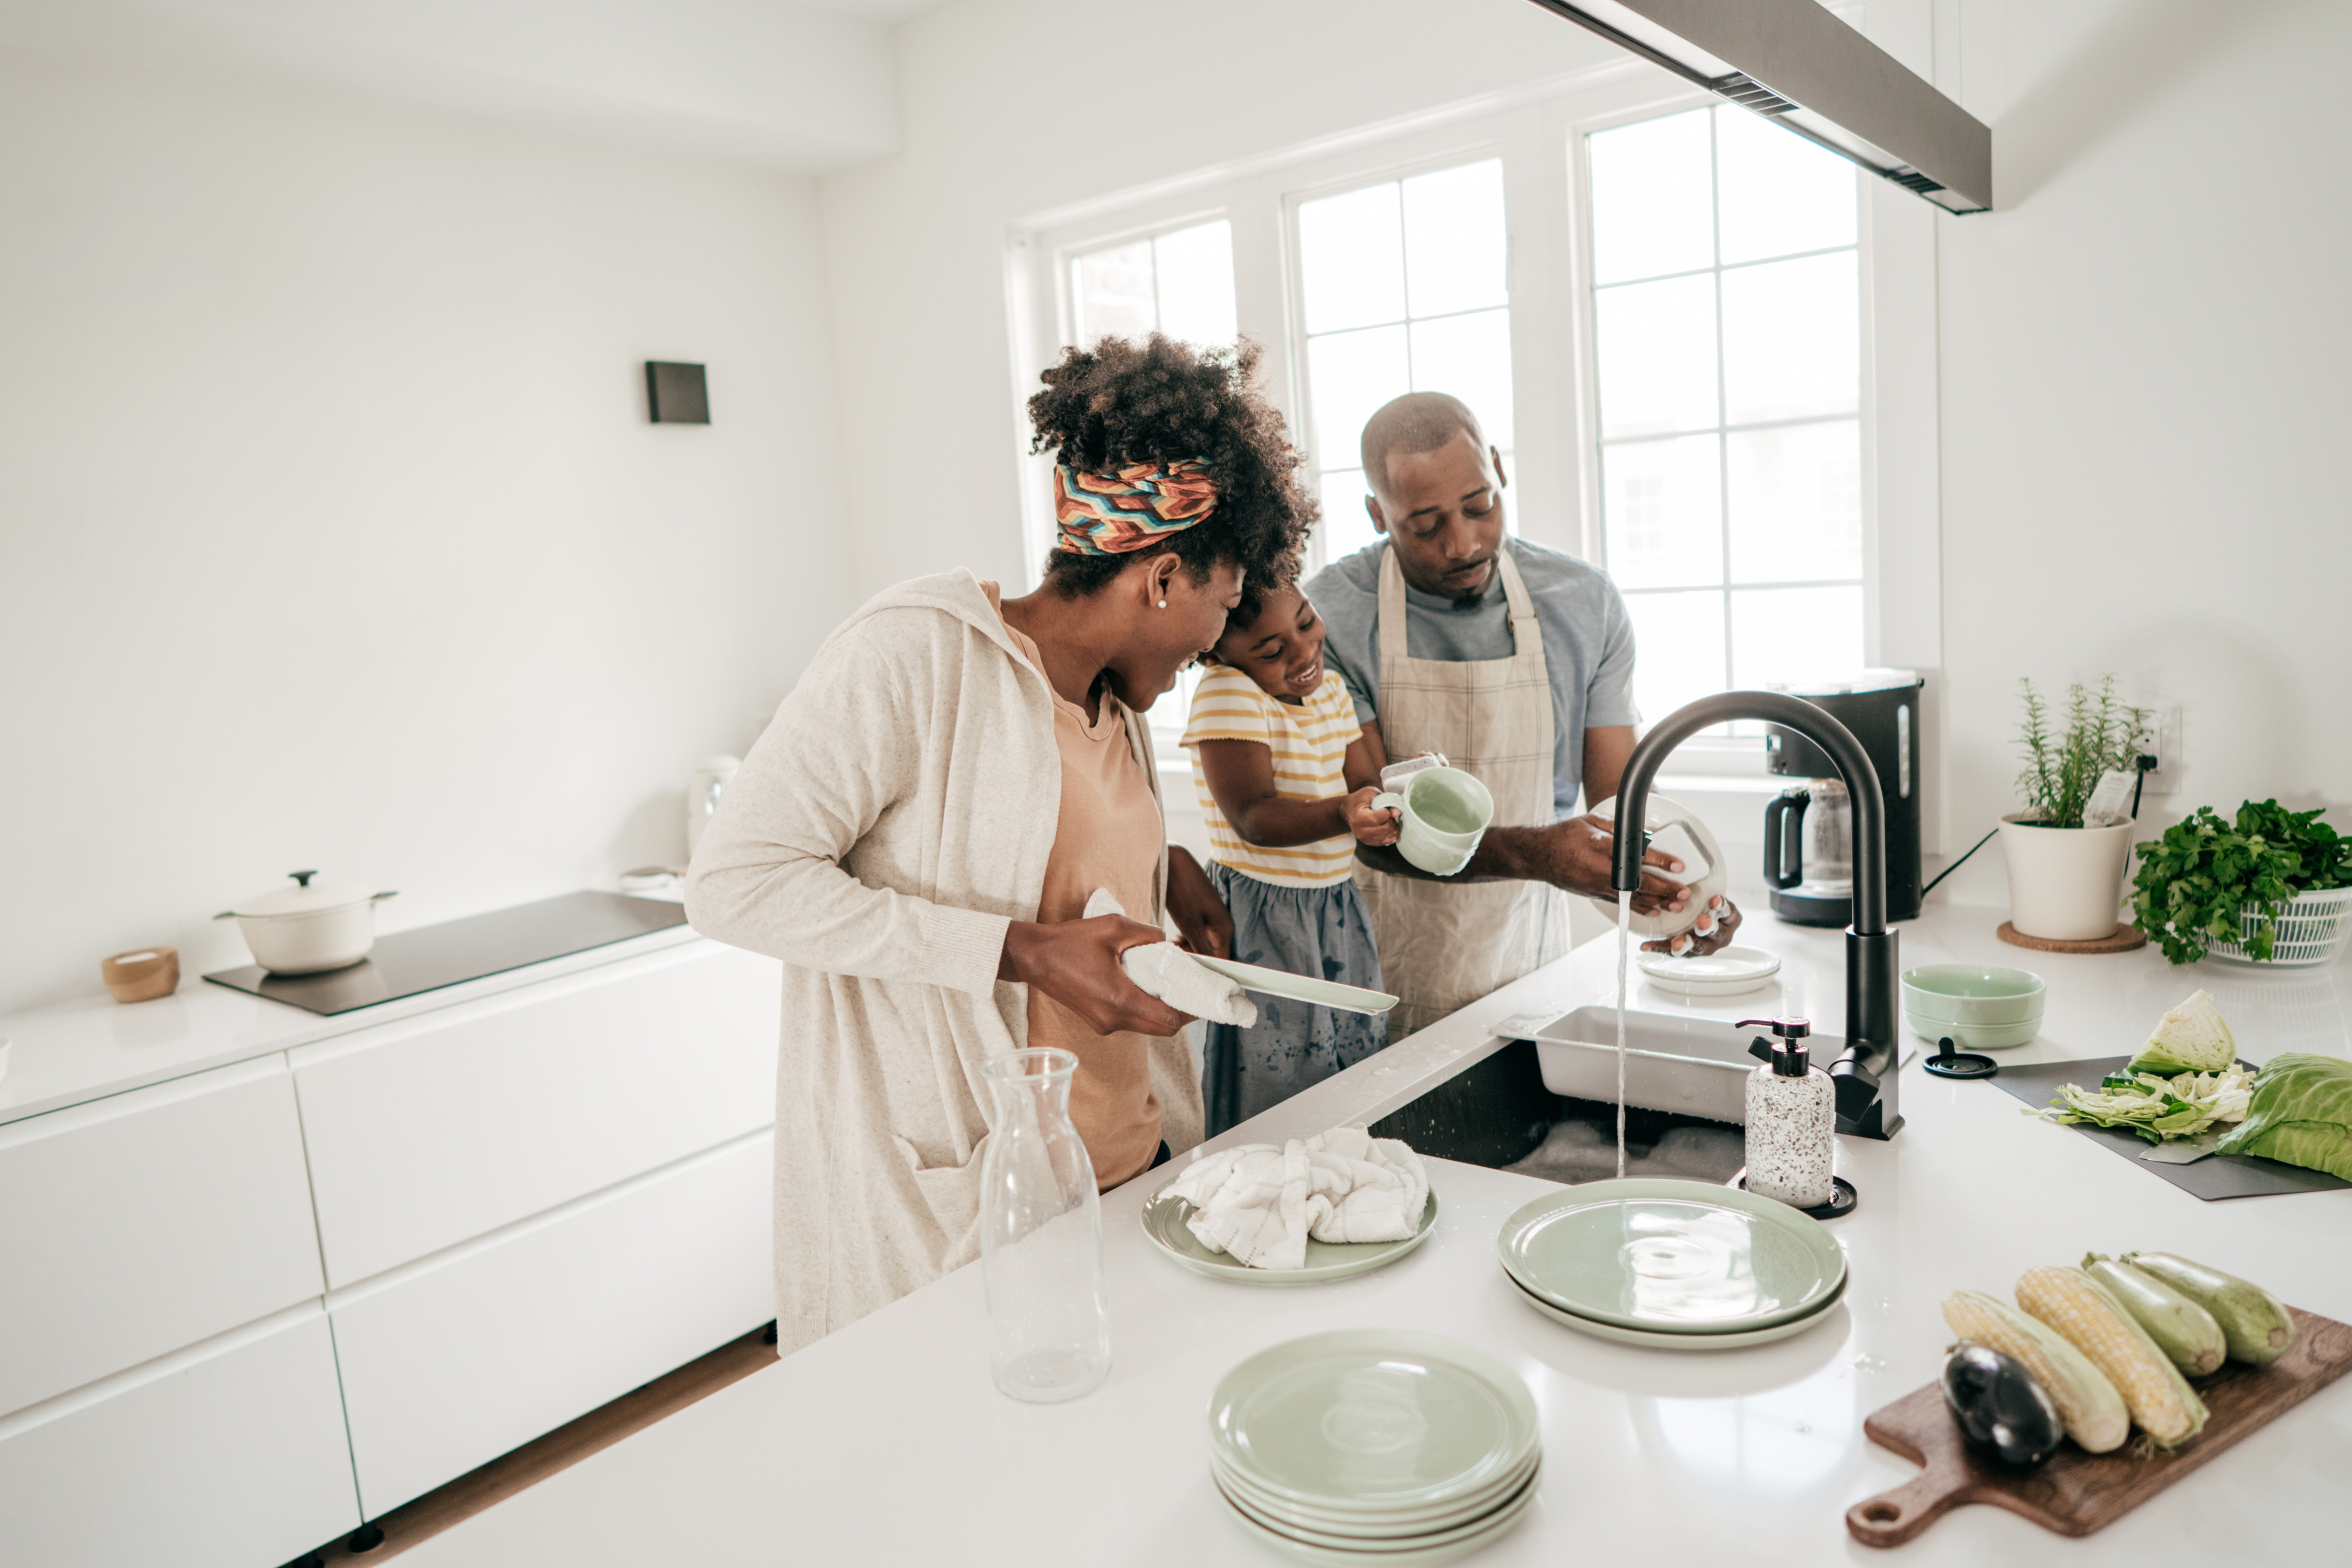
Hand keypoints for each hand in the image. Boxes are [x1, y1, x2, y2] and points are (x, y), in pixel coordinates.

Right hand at [1000, 915, 1191, 1035]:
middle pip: (1163, 1029)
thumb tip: (1166, 942)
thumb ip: (1147, 934)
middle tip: (1190, 991)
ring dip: (1162, 1012)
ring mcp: (1104, 1024)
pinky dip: (1144, 1010)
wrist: (1034, 957)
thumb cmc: (1070, 942)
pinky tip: (1145, 988)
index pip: (1169, 1019)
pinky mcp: (1097, 1022)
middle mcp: (1113, 1020)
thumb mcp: (1113, 927)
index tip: (1202, 996)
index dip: (1191, 1011)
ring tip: (1169, 986)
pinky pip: (1131, 1022)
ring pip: (1147, 1027)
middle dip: (1181, 1013)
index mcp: (1120, 1000)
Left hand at [1165, 846, 1232, 959]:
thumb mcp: (1190, 925)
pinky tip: (1174, 938)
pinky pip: (1196, 934)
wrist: (1171, 862)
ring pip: (1202, 944)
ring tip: (1172, 945)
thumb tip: (1207, 968)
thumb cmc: (1182, 891)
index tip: (1190, 972)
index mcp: (1224, 929)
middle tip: (1176, 955)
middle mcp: (1221, 926)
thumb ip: (1201, 948)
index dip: (1208, 968)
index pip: (1222, 960)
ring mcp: (1210, 919)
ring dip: (1188, 949)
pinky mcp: (1200, 914)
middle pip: (1212, 953)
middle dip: (1194, 957)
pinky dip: (1185, 939)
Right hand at [1343, 786, 1401, 846]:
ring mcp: (1365, 839)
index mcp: (1359, 818)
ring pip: (1389, 835)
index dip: (1387, 811)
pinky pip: (1388, 841)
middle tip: (1387, 814)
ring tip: (1387, 819)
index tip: (1382, 807)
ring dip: (1392, 826)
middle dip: (1391, 820)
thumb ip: (1385, 800)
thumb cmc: (1359, 800)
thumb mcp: (1370, 793)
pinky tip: (1388, 826)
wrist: (1348, 811)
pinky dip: (1391, 833)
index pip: (1382, 817)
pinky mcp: (1370, 843)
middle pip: (1387, 828)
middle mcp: (1361, 832)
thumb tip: (1398, 812)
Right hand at [1530, 814, 1696, 914]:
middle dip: (1664, 889)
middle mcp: (1600, 870)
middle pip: (1638, 882)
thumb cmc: (1564, 836)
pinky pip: (1621, 904)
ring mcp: (1597, 886)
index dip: (1659, 861)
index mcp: (1600, 847)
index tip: (1677, 865)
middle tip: (1684, 892)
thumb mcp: (1590, 822)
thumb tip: (1643, 832)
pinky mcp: (1595, 895)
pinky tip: (1654, 910)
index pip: (1635, 856)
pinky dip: (1638, 908)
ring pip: (1632, 897)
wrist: (1539, 857)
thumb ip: (1618, 827)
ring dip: (1656, 902)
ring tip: (1676, 905)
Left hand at [1642, 894, 1742, 956]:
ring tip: (1677, 943)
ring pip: (1698, 947)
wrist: (1706, 920)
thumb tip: (1684, 867)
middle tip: (1701, 922)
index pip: (1729, 912)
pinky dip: (1660, 947)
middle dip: (1708, 927)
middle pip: (1717, 933)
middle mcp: (1721, 934)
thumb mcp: (1713, 895)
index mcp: (1730, 918)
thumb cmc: (1708, 904)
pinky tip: (1647, 945)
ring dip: (1686, 943)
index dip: (1722, 907)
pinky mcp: (1689, 952)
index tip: (1713, 900)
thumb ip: (1706, 887)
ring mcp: (1706, 945)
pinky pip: (1673, 951)